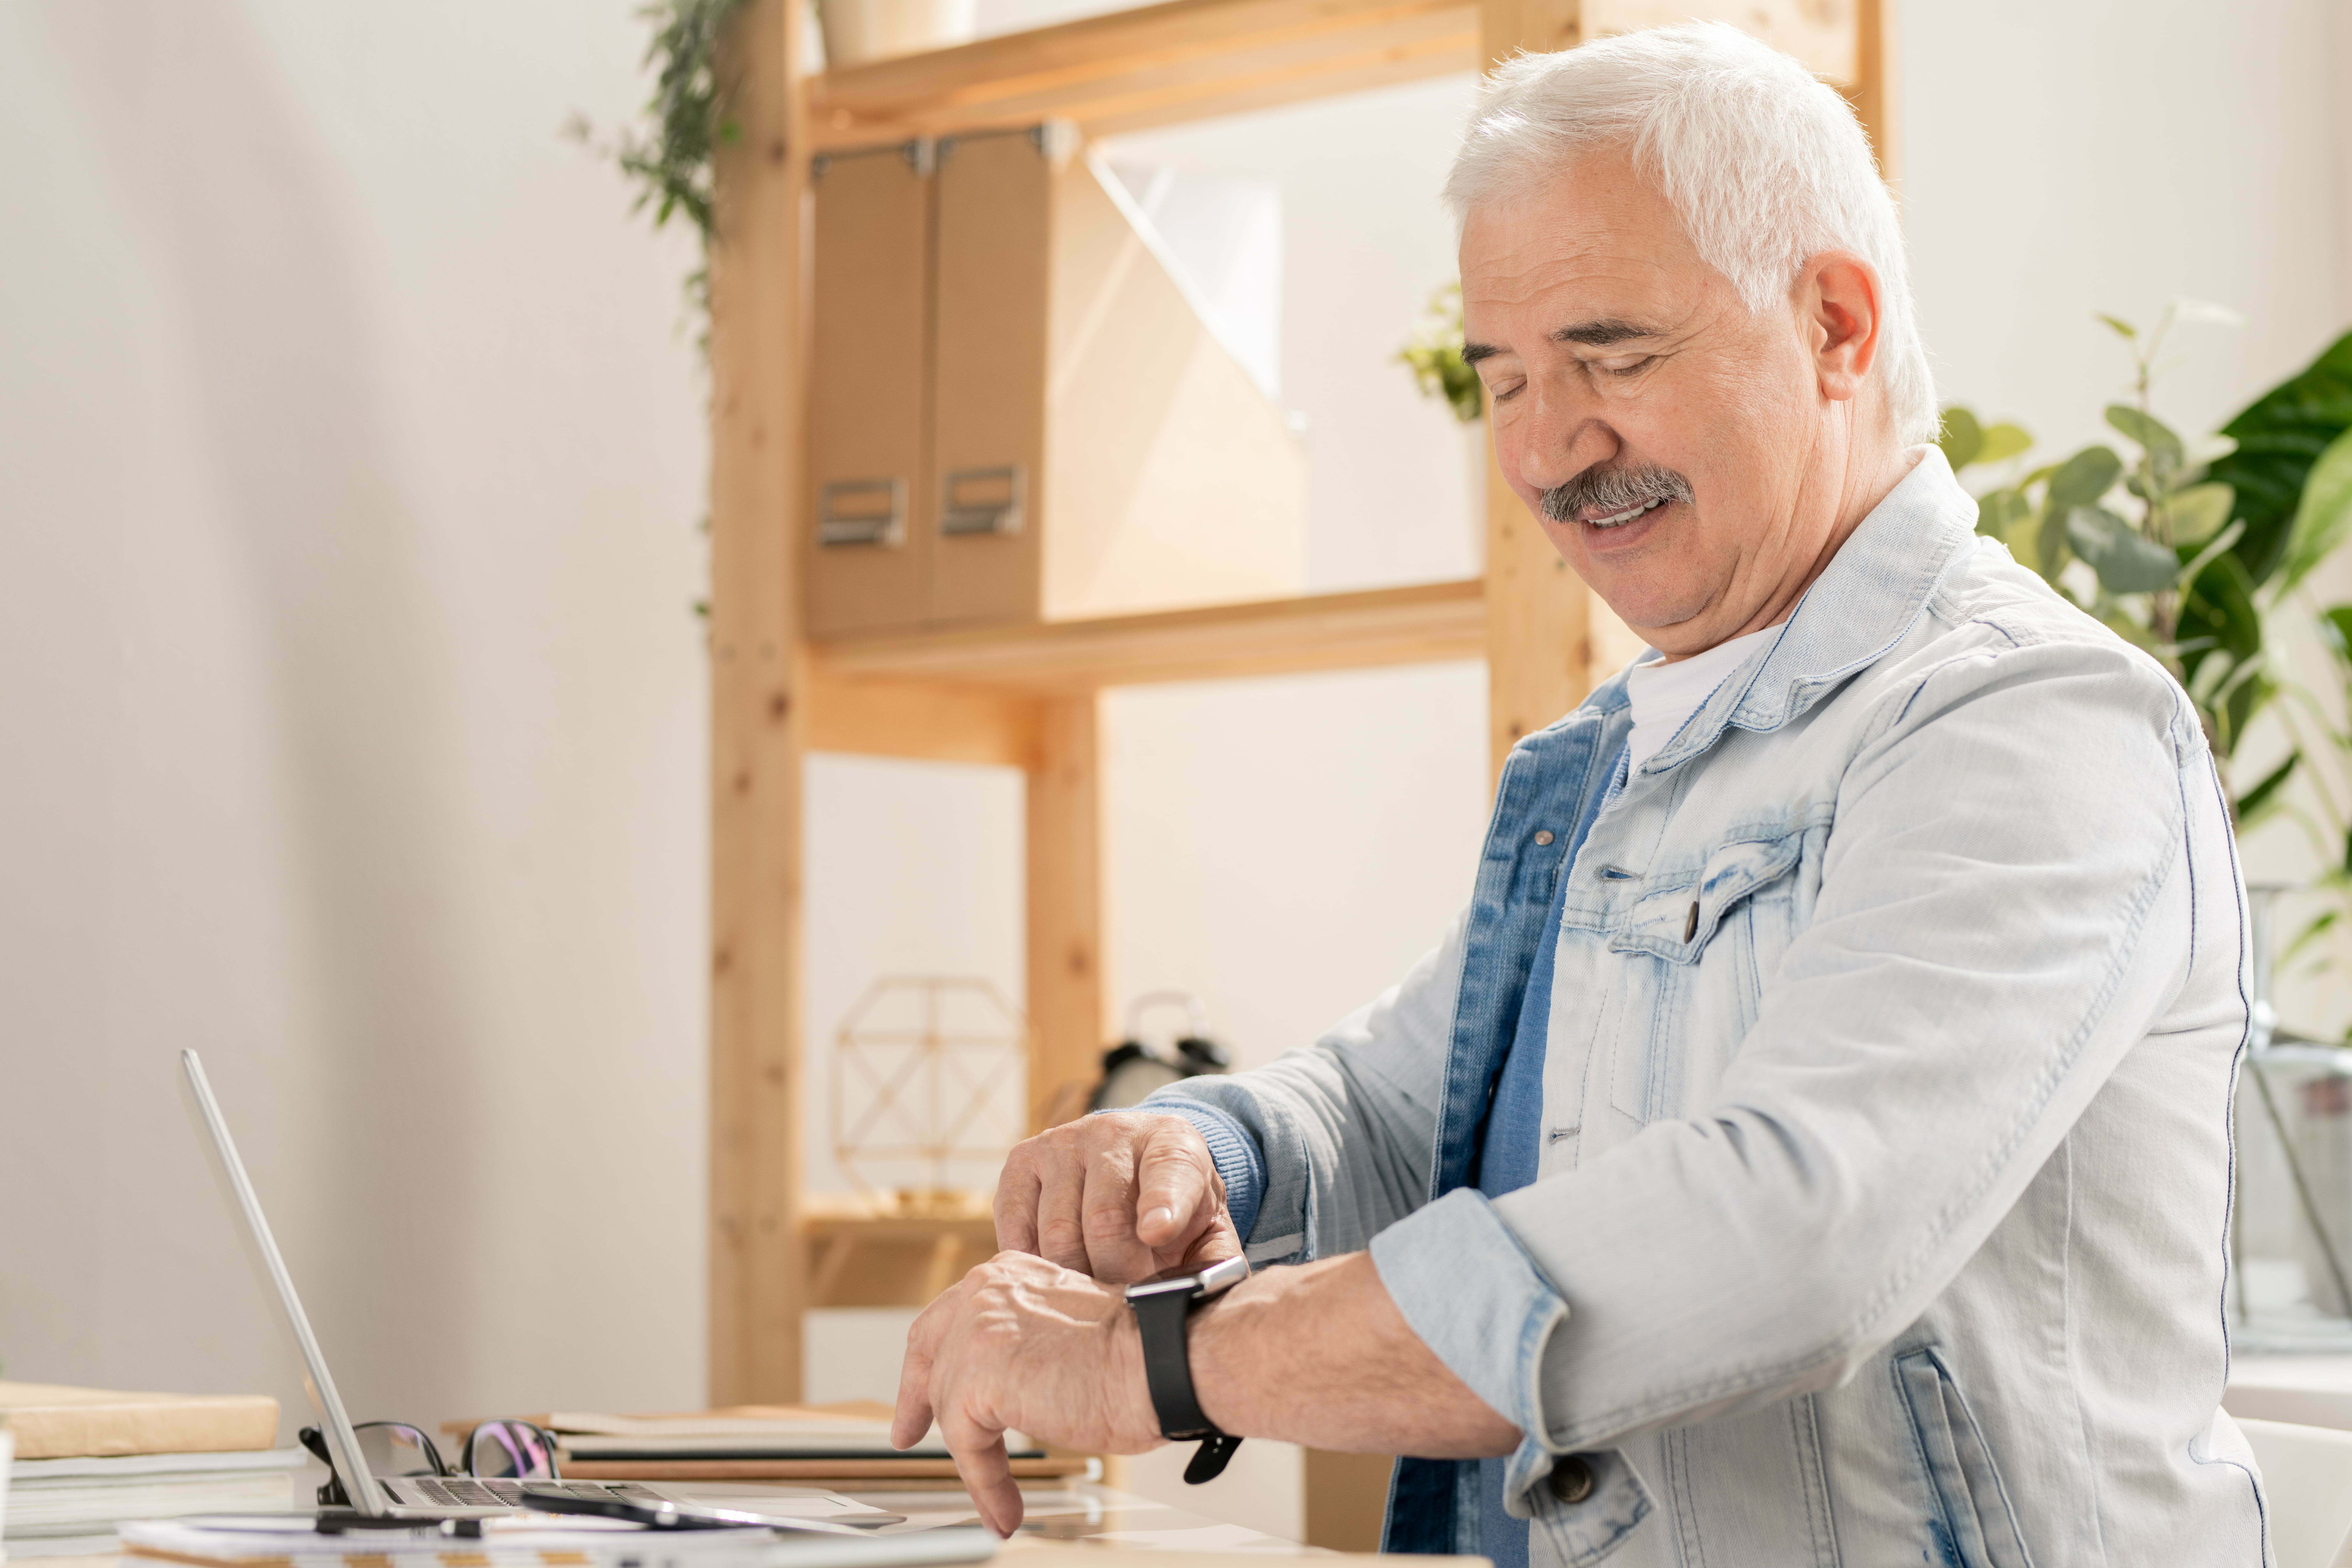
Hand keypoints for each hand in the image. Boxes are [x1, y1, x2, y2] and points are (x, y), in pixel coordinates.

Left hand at [893, 1251, 1163, 1534]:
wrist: (1163, 1358)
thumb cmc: (1142, 1351)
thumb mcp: (1066, 1329)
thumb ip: (1026, 1340)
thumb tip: (1005, 1388)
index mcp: (1010, 1274)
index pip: (948, 1318)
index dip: (928, 1362)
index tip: (921, 1397)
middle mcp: (986, 1292)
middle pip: (928, 1353)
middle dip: (916, 1401)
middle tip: (908, 1435)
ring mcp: (977, 1332)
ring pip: (951, 1407)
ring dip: (973, 1461)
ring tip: (997, 1498)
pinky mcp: (979, 1379)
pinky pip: (966, 1444)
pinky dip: (984, 1483)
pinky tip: (1004, 1509)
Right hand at [994, 1112, 1239, 1284]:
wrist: (1135, 1159)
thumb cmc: (1174, 1207)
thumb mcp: (1207, 1228)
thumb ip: (1212, 1262)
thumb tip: (1194, 1300)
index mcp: (1174, 1145)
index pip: (1168, 1173)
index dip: (1162, 1205)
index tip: (1157, 1233)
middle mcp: (1114, 1134)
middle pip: (1105, 1218)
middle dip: (1116, 1273)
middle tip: (1125, 1300)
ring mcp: (1062, 1143)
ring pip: (1058, 1231)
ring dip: (1075, 1276)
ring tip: (1093, 1292)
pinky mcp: (1022, 1161)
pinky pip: (1017, 1229)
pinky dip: (1032, 1265)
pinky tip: (1055, 1276)